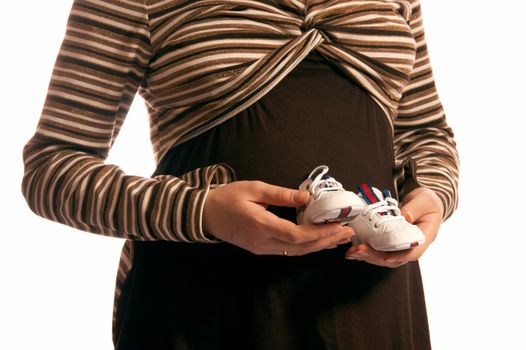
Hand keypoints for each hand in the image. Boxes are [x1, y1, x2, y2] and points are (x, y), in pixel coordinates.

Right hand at [203, 180, 354, 255]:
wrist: (204, 214)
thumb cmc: (228, 197)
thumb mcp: (254, 188)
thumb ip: (281, 194)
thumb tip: (306, 198)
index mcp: (261, 225)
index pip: (296, 235)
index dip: (320, 233)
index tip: (339, 225)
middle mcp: (263, 242)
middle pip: (300, 247)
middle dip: (326, 240)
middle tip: (348, 232)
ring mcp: (261, 248)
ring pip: (296, 252)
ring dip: (319, 246)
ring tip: (339, 238)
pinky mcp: (260, 249)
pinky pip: (288, 251)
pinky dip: (306, 247)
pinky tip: (319, 242)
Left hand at [345, 187, 443, 267]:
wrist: (425, 203)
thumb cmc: (427, 202)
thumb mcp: (424, 200)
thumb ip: (414, 208)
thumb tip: (404, 217)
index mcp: (424, 238)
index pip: (412, 253)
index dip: (398, 257)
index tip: (384, 257)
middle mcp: (412, 246)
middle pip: (394, 258)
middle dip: (375, 257)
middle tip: (359, 249)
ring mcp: (401, 246)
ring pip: (383, 258)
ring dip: (367, 256)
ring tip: (352, 252)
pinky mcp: (391, 243)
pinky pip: (378, 251)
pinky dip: (365, 252)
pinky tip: (353, 251)